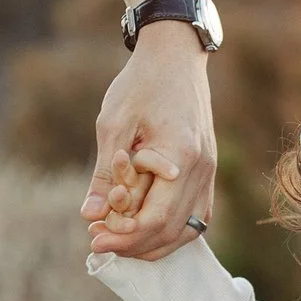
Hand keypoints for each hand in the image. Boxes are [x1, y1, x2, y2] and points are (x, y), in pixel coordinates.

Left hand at [81, 23, 215, 258]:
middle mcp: (202, 169)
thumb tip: (90, 215)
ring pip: (188, 230)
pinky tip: (145, 228)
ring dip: (154, 243)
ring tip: (119, 240)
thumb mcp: (113, 124)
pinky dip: (172, 230)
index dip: (124, 237)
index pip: (156, 218)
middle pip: (172, 231)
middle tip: (99, 242)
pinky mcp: (208, 169)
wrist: (175, 55)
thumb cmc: (141, 84)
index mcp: (179, 157)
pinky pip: (196, 215)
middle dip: (133, 244)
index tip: (93, 238)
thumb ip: (105, 174)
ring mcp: (209, 171)